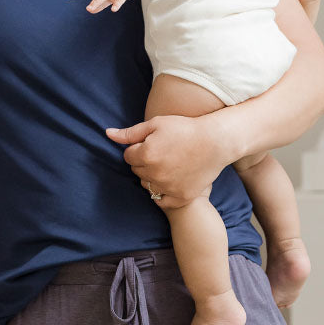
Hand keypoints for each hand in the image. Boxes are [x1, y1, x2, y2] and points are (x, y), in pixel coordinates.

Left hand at [105, 115, 227, 207]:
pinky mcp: (180, 197)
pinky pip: (161, 200)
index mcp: (146, 154)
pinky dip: (164, 193)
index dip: (139, 148)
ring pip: (147, 186)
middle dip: (145, 162)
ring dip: (153, 177)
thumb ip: (130, 133)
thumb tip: (107, 134)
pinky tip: (173, 180)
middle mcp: (154, 174)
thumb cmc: (185, 129)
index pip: (128, 156)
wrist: (216, 142)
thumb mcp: (156, 124)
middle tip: (164, 153)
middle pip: (137, 171)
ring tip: (170, 164)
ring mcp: (168, 187)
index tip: (155, 143)